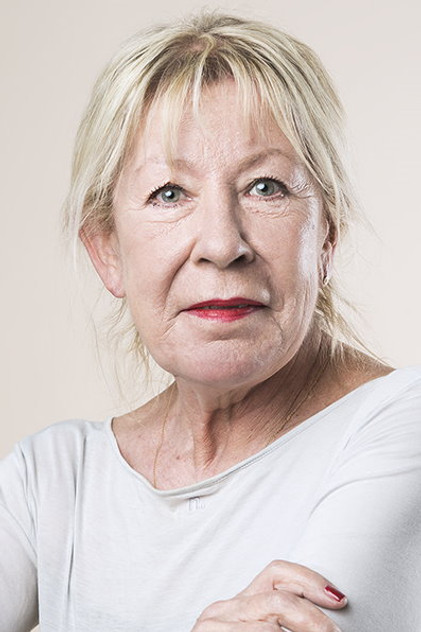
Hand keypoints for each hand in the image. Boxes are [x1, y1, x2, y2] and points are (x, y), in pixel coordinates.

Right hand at [192, 560, 346, 630]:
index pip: (277, 572)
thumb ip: (285, 624)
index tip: (339, 599)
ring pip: (270, 622)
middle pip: (278, 597)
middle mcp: (224, 608)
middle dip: (313, 617)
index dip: (309, 580)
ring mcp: (212, 624)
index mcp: (241, 603)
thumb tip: (330, 617)